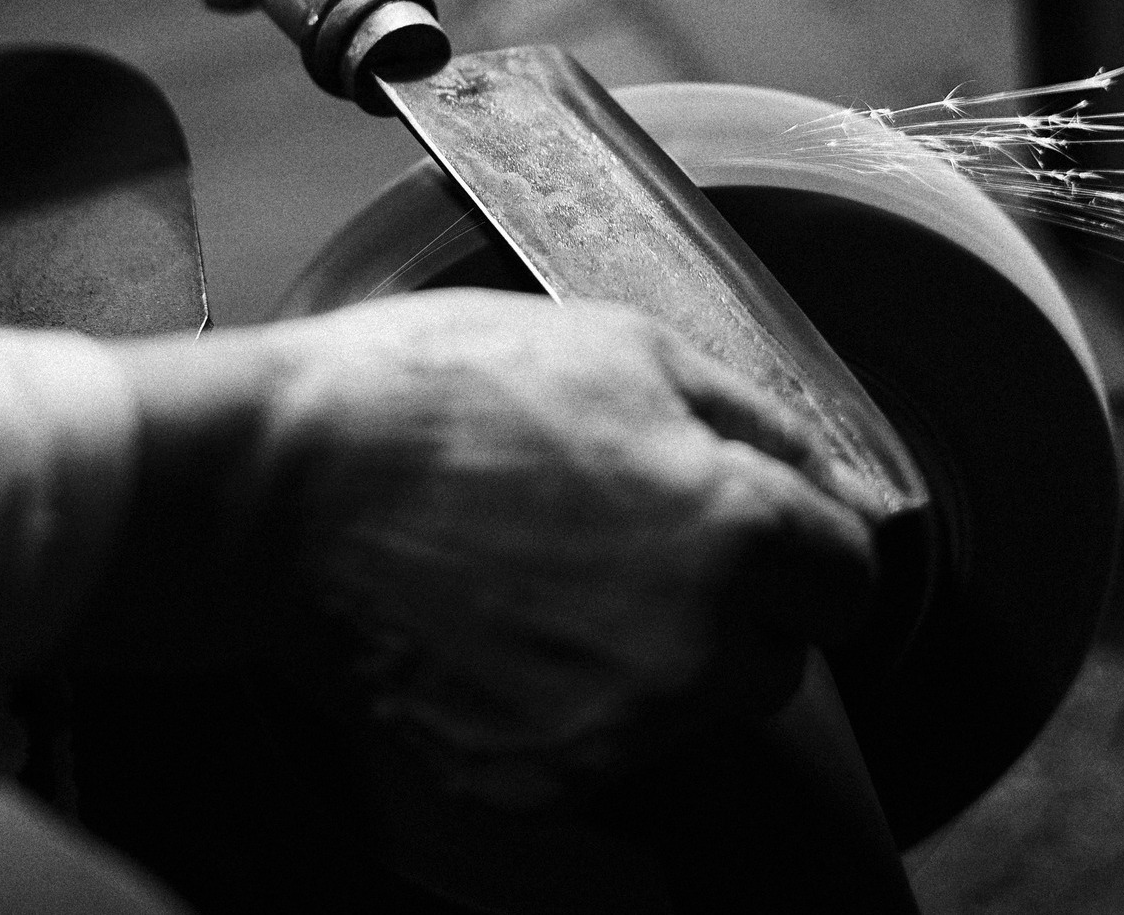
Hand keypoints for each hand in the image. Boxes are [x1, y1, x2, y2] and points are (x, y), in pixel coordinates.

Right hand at [105, 291, 877, 809]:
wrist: (276, 490)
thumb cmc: (439, 393)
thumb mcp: (621, 346)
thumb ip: (755, 418)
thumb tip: (833, 478)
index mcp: (735, 532)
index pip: (847, 578)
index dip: (802, 539)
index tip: (752, 519)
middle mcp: (694, 651)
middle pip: (776, 656)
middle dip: (733, 604)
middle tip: (630, 532)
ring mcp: (615, 731)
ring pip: (694, 710)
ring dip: (659, 656)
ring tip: (554, 573)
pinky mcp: (535, 777)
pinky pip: (605, 752)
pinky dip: (575, 702)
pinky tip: (505, 627)